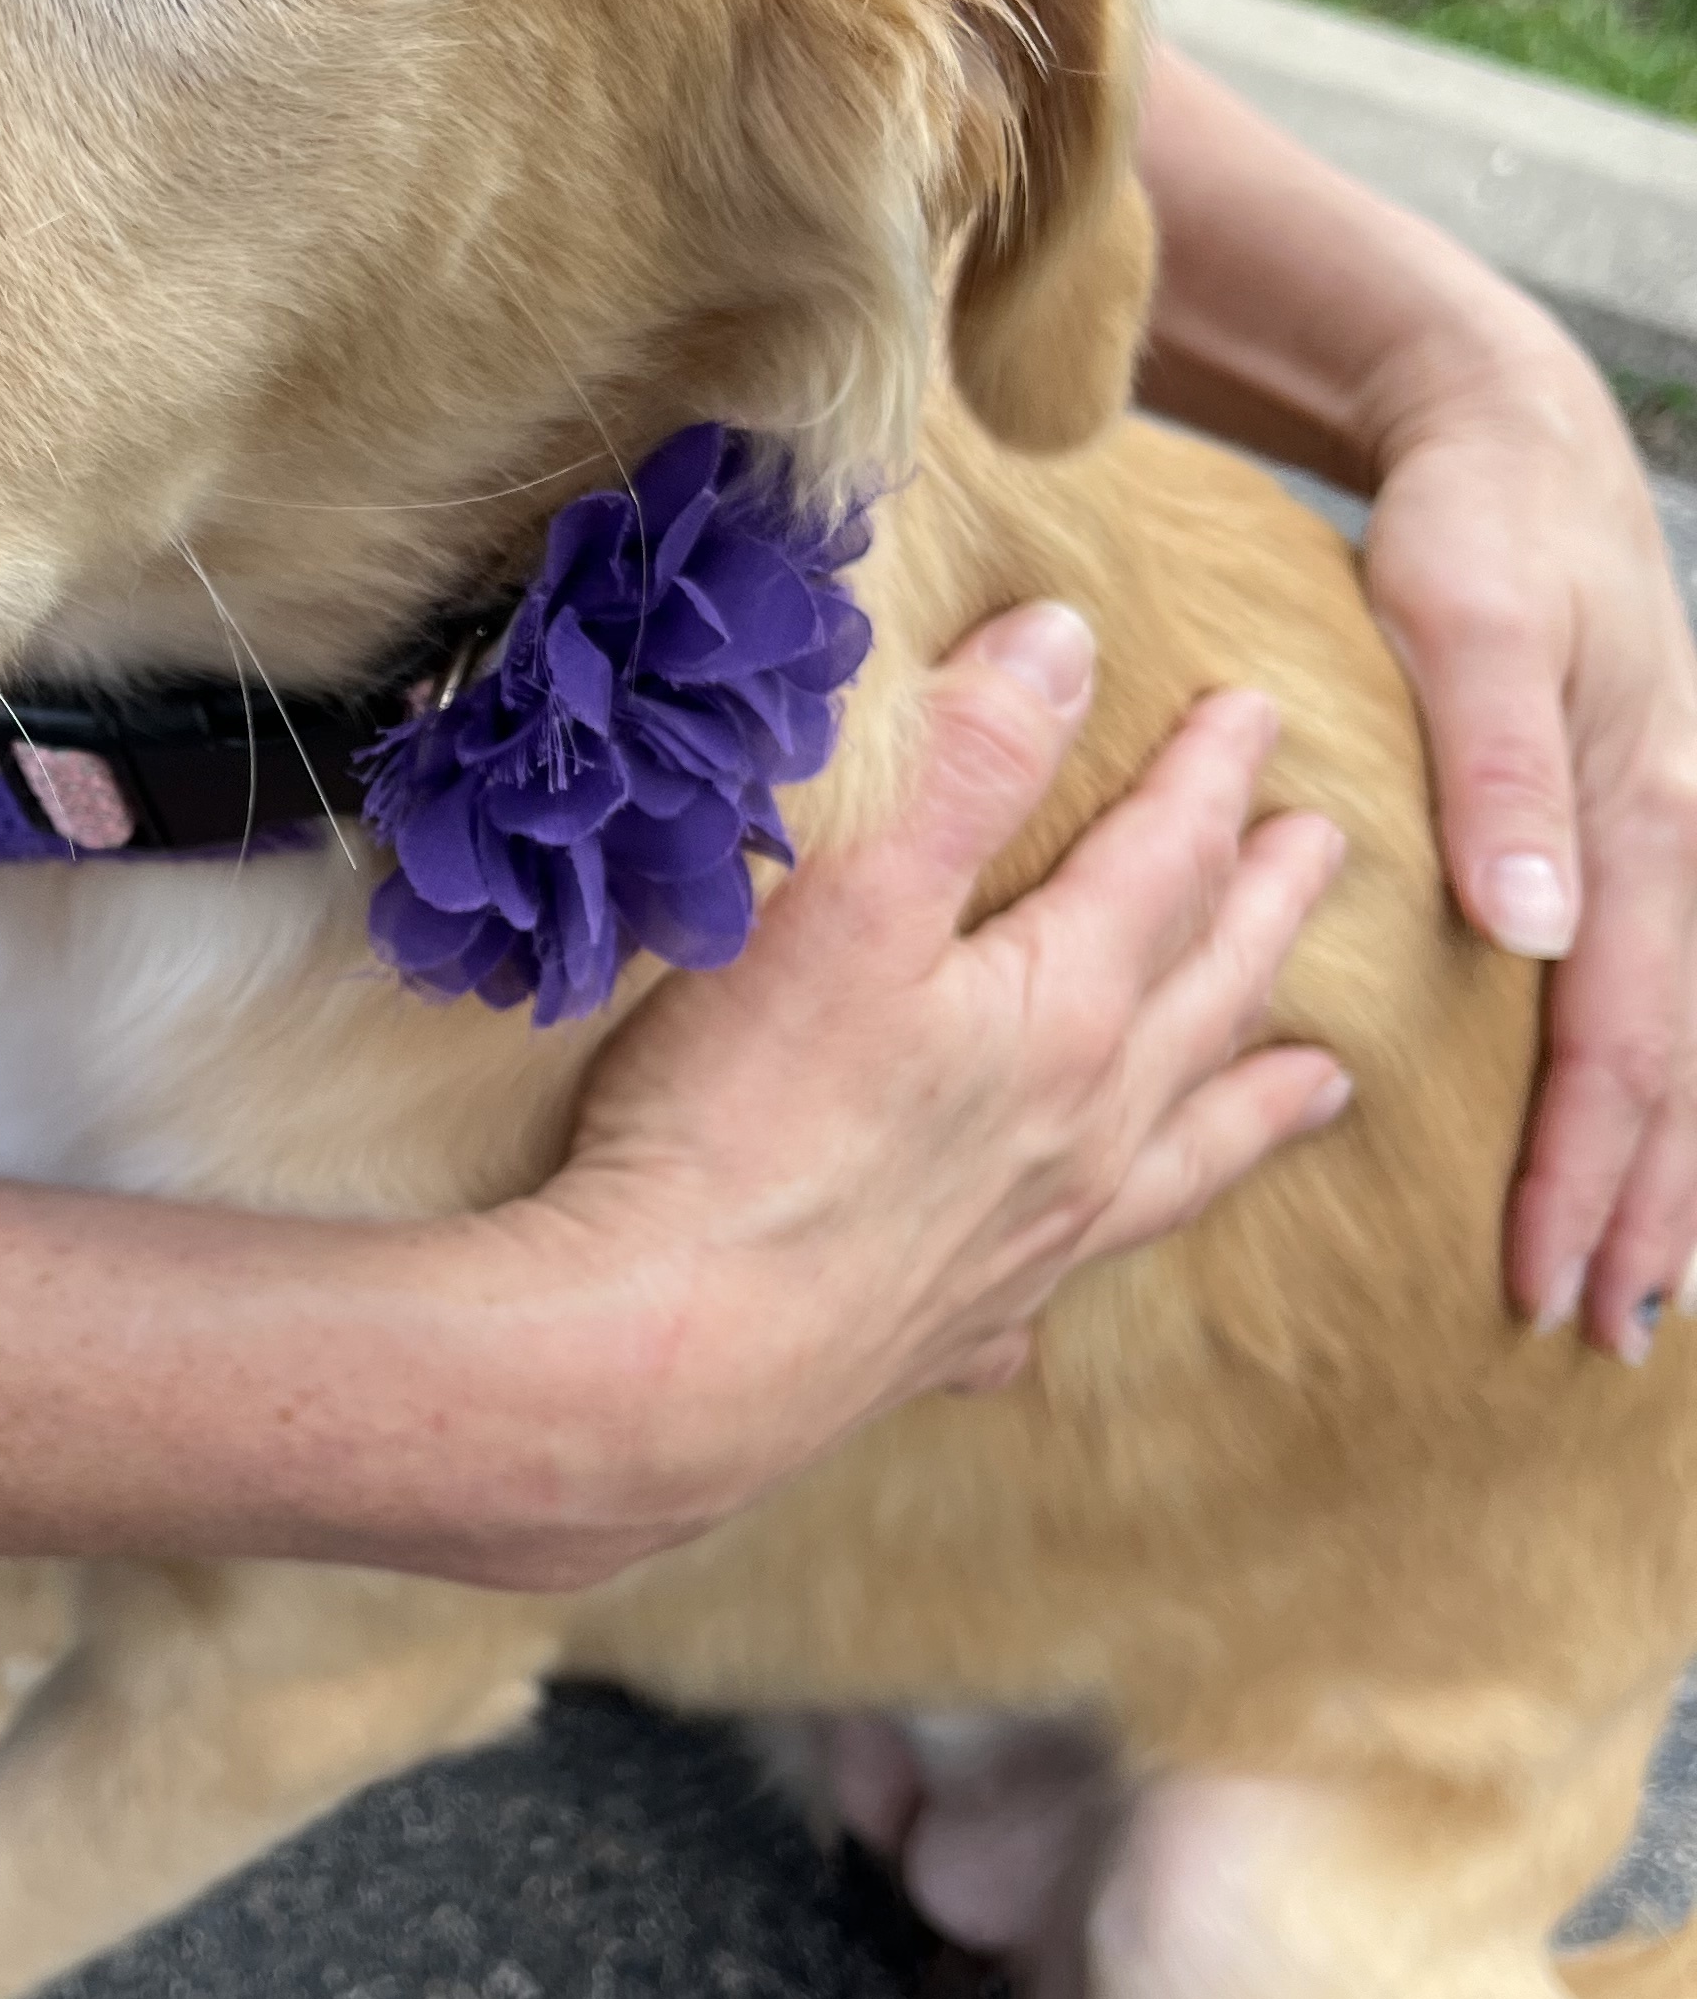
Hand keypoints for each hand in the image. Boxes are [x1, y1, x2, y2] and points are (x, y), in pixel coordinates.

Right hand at [492, 603, 1347, 1577]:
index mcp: (1061, 1016)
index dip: (1207, 782)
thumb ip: (967, 767)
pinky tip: (1062, 1288)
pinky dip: (1086, 1265)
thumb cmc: (745, 1119)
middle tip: (1326, 852)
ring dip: (1253, 1102)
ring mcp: (1024, 1243)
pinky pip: (1054, 1295)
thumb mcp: (852, 903)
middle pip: (1203, 1000)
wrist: (671, 1353)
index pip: (1163, 868)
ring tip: (1320, 1081)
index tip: (1255, 712)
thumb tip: (1068, 644)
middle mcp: (1078, 1135)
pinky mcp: (945, 1327)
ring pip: (1178, 1154)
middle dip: (1265, 913)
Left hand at [1363, 329, 1696, 1357]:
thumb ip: (1498, 766)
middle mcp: (1669, 841)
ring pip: (1681, 1036)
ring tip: (1633, 1280)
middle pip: (1671, 1067)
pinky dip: (1654, 1077)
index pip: (1617, 1042)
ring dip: (1662, 1163)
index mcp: (1637, 820)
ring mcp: (1663, 832)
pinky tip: (1631, 1134)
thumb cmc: (1474, 524)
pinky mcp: (1629, 817)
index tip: (1543, 1280)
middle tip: (1595, 1333)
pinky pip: (1657, 980)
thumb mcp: (1469, 619)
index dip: (1585, 1171)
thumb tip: (1534, 927)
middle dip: (1641, 1208)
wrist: (1505, 432)